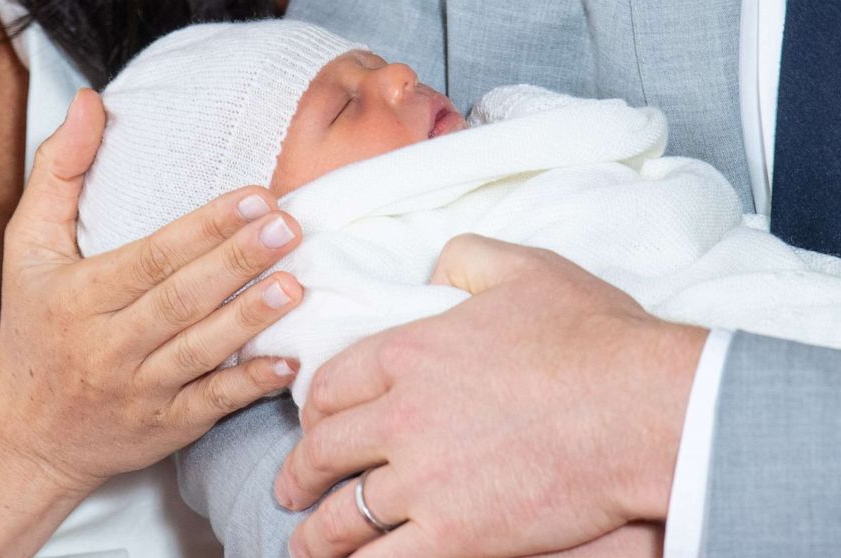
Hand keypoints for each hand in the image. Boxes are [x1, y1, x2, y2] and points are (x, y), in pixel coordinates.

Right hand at [0, 89, 304, 492]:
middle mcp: (108, 346)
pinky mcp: (167, 427)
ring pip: (200, 351)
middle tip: (289, 226)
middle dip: (237, 261)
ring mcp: (140, 391)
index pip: (150, 258)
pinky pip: (212, 404)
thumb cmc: (34, 330)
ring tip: (295, 284)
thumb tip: (91, 101)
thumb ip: (58, 172)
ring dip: (249, 318)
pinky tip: (289, 361)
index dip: (204, 227)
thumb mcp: (26, 249)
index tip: (255, 196)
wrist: (28, 438)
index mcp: (79, 297)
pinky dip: (250, 385)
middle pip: (180, 299)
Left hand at [275, 234, 706, 556]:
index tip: (312, 424)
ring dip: (315, 535)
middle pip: (323, 452)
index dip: (314, 410)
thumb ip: (466, 258)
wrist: (644, 406)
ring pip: (343, 517)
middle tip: (291, 487)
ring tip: (305, 544)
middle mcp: (400, 417)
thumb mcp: (524, 269)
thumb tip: (437, 265)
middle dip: (299, 474)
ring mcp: (423, 481)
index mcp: (408, 353)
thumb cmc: (592, 337)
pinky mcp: (455, 535)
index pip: (331, 385)